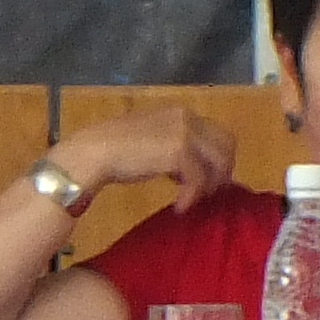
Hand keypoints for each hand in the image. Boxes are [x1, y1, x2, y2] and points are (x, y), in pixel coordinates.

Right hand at [61, 104, 234, 208]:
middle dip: (221, 170)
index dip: (216, 158)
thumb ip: (174, 146)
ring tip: (191, 200)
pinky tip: (179, 206)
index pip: (217, 133)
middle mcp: (187, 117)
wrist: (93, 153)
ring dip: (209, 185)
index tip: (206, 179)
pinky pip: (199, 179)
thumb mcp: (151, 140)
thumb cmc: (113, 150)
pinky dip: (191, 197)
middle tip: (207, 192)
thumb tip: (192, 168)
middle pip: (227, 144)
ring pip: (219, 162)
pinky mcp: (179, 152)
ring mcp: (184, 133)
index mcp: (180, 112)